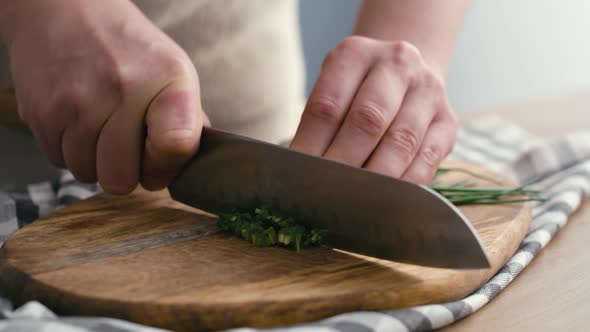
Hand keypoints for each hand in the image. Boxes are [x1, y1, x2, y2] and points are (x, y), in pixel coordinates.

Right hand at [1, 0, 207, 193]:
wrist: (63, 10)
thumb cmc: (126, 47)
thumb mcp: (172, 71)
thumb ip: (187, 119)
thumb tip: (192, 163)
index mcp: (166, 80)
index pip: (175, 147)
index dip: (166, 166)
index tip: (160, 155)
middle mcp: (121, 90)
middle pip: (122, 179)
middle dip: (127, 172)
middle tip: (128, 148)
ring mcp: (76, 103)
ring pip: (88, 174)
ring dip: (96, 161)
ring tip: (101, 127)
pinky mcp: (42, 113)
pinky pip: (59, 161)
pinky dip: (70, 150)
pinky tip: (78, 121)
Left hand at [290, 36, 457, 184]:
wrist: (407, 72)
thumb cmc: (357, 90)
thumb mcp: (333, 90)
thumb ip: (319, 124)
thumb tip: (303, 171)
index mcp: (355, 54)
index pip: (328, 106)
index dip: (312, 146)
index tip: (301, 176)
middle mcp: (397, 64)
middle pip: (368, 120)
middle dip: (344, 163)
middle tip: (326, 192)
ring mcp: (428, 92)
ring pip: (401, 142)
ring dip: (375, 177)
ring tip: (354, 200)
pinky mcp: (448, 122)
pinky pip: (427, 160)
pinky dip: (405, 184)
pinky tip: (387, 199)